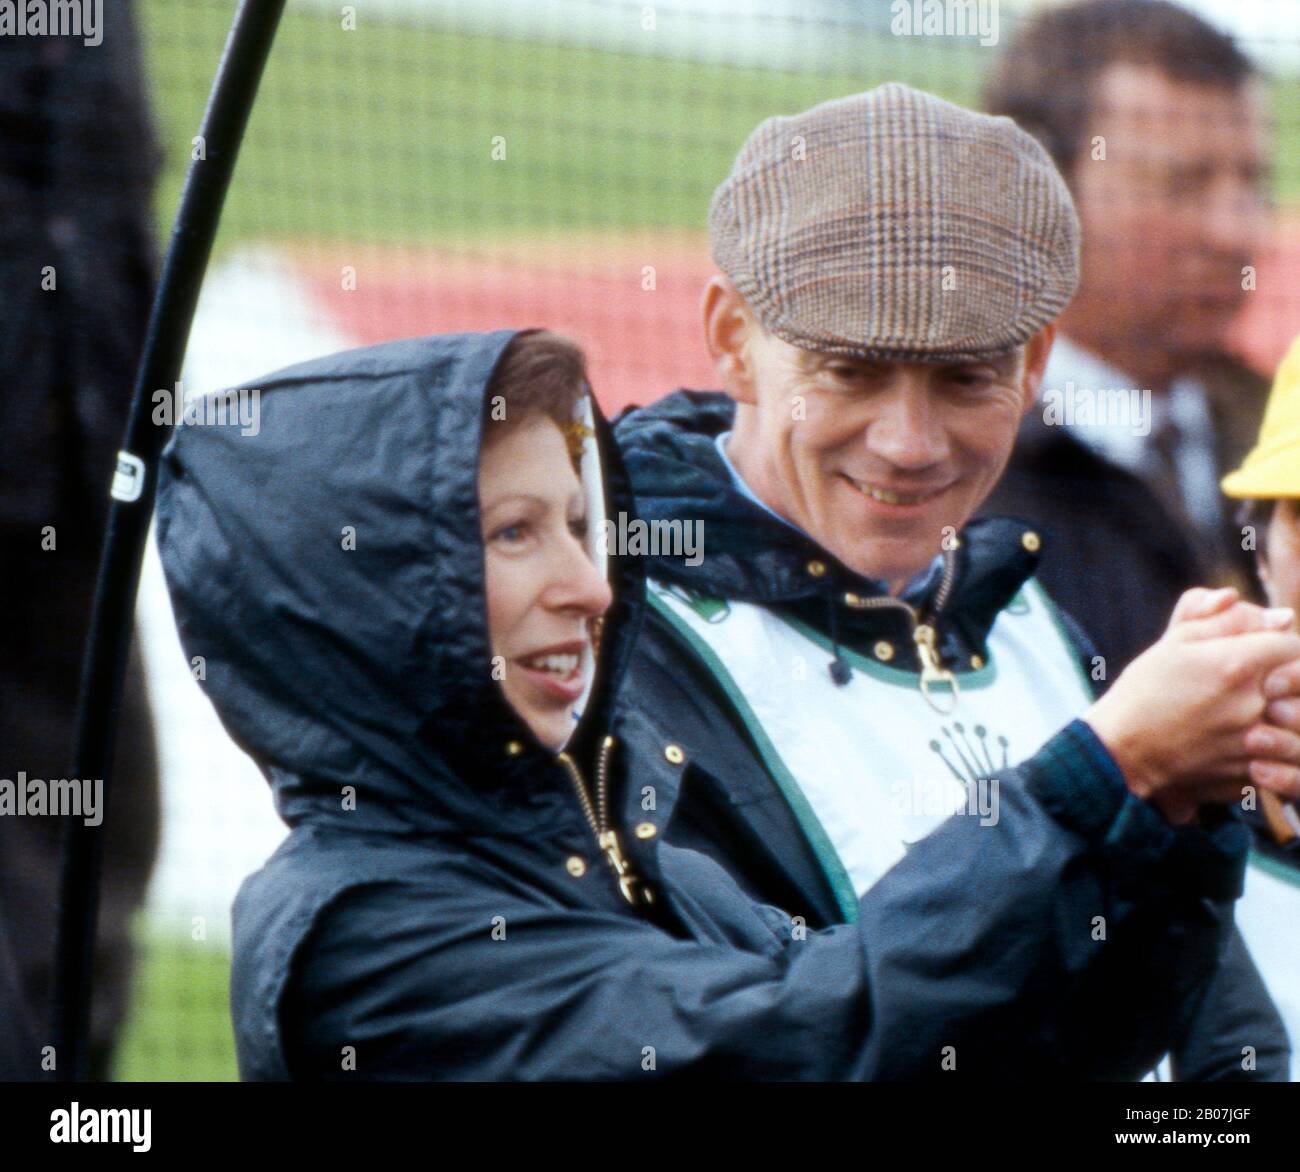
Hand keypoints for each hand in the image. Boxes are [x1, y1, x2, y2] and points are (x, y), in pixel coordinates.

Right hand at [1085, 587, 1299, 823]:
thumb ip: (1224, 619)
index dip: (1277, 641)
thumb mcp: (1173, 642)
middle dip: (1282, 673)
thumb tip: (1276, 615)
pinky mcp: (1249, 767)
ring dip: (1278, 707)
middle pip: (1296, 679)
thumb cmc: (1143, 689)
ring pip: (1290, 716)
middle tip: (1254, 676)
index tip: (1260, 646)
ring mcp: (1252, 738)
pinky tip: (1239, 735)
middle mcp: (1251, 701)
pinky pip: (1277, 749)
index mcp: (1235, 663)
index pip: (1290, 643)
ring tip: (1246, 707)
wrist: (1121, 749)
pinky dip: (1267, 741)